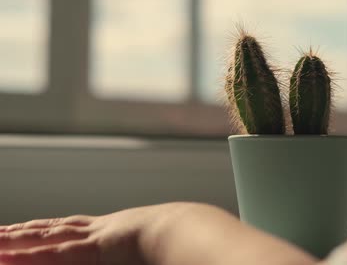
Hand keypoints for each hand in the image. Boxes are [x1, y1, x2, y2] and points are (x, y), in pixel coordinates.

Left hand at [0, 203, 187, 264]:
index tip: (32, 228)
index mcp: (114, 230)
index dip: (51, 229)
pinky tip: (2, 254)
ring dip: (14, 241)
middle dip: (22, 232)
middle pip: (52, 230)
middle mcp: (99, 229)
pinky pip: (53, 256)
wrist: (189, 232)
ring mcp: (94, 238)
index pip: (74, 229)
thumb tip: (145, 250)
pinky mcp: (92, 252)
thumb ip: (144, 250)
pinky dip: (26, 257)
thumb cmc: (182, 243)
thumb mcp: (156, 246)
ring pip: (45, 239)